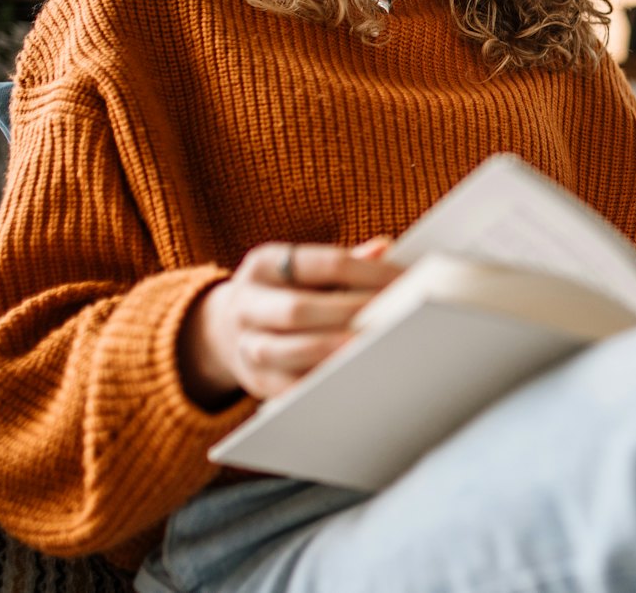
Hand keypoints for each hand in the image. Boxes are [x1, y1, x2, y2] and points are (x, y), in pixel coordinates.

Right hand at [179, 238, 399, 406]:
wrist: (228, 327)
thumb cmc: (288, 292)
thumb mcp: (304, 269)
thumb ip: (344, 261)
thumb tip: (384, 248)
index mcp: (266, 264)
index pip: (322, 264)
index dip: (368, 273)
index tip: (406, 282)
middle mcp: (247, 302)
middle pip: (297, 309)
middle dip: (349, 315)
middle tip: (392, 319)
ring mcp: (243, 343)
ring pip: (280, 350)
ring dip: (328, 351)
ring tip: (368, 350)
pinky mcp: (253, 379)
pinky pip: (282, 388)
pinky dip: (315, 386)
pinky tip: (348, 381)